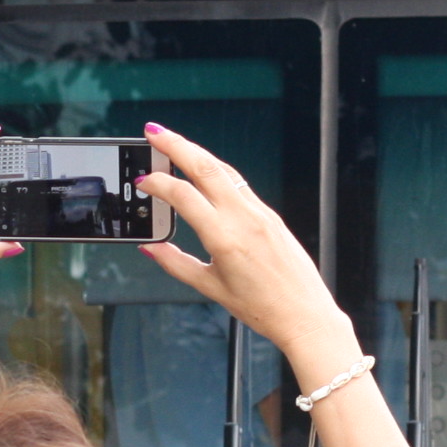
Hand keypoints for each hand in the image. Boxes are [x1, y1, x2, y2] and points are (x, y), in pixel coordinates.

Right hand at [134, 124, 348, 366]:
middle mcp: (244, 218)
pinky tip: (204, 169)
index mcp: (225, 238)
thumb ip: (176, 263)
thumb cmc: (262, 306)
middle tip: (153, 132)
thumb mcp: (210, 287)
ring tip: (174, 142)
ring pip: (224, 170)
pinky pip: (239, 183)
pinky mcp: (270, 215)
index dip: (158, 185)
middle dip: (176, 145)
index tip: (142, 183)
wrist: (304, 314)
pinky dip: (216, 170)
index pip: (183, 196)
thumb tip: (151, 247)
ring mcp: (260, 213)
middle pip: (205, 167)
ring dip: (197, 152)